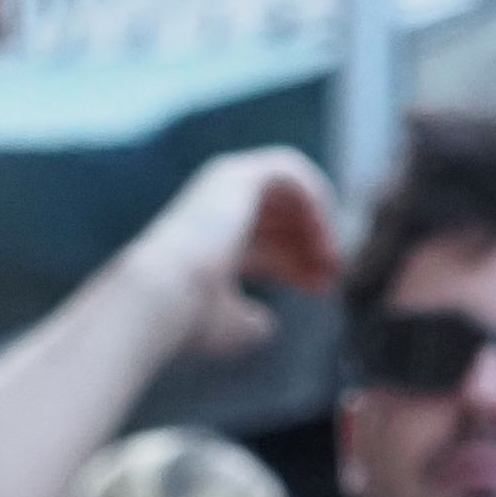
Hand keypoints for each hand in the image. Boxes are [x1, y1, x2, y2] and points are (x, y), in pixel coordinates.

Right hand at [121, 147, 344, 359]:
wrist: (162, 295)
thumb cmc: (190, 316)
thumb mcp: (229, 326)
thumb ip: (250, 323)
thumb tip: (266, 326)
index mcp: (209, 245)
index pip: (264, 247)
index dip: (297, 265)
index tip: (322, 288)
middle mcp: (213, 213)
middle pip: (280, 221)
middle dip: (312, 246)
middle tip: (334, 273)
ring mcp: (220, 188)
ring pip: (288, 192)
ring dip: (316, 222)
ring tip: (331, 256)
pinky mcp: (235, 174)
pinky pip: (290, 170)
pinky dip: (313, 197)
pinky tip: (321, 232)